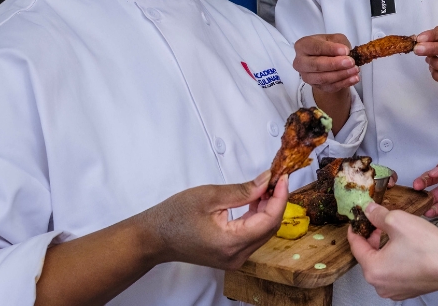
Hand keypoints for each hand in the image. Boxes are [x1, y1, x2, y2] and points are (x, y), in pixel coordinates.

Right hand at [138, 171, 287, 270]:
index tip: (282, 178)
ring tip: (265, 187)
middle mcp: (236, 256)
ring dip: (267, 210)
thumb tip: (267, 181)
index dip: (280, 197)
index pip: (269, 220)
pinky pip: (252, 237)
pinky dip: (257, 219)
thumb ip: (243, 190)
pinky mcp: (230, 256)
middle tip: (275, 179)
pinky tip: (256, 202)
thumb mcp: (210, 195)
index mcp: (231, 243)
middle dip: (276, 202)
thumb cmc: (175, 215)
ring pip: (263, 233)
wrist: (155, 237)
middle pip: (269, 228)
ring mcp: (234, 260)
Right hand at [293, 34, 358, 93]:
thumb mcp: (335, 39)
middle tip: (351, 62)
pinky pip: (329, 87)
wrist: (329, 61)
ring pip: (323, 78)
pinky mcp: (315, 86)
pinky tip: (354, 78)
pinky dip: (343, 83)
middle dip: (335, 64)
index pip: (315, 47)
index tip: (345, 51)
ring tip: (355, 70)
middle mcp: (300, 62)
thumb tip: (345, 53)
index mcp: (303, 45)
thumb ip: (339, 43)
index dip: (330, 49)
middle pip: (316, 65)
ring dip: (341, 75)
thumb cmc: (330, 47)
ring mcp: (306, 76)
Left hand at [347, 203, 437, 300]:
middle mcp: (380, 285)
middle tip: (380, 221)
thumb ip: (377, 215)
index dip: (356, 229)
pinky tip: (406, 246)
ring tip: (395, 232)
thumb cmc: (428, 247)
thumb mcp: (397, 220)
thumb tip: (368, 210)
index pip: (356, 246)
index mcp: (373, 270)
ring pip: (382, 263)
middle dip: (373, 237)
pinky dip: (395, 258)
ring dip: (384, 247)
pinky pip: (394, 271)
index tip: (357, 219)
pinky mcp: (407, 289)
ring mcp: (395, 290)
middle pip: (368, 255)